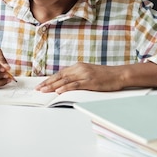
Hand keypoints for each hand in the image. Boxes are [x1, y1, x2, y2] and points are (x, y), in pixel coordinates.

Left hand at [35, 61, 156, 92]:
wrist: (119, 74)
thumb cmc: (104, 75)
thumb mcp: (88, 73)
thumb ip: (77, 76)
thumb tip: (65, 83)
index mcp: (78, 66)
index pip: (60, 73)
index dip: (49, 79)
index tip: (41, 84)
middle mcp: (79, 69)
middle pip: (60, 76)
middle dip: (48, 83)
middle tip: (38, 88)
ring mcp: (84, 74)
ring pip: (65, 80)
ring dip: (53, 86)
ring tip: (44, 90)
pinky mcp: (90, 81)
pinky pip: (75, 84)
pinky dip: (66, 87)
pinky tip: (59, 91)